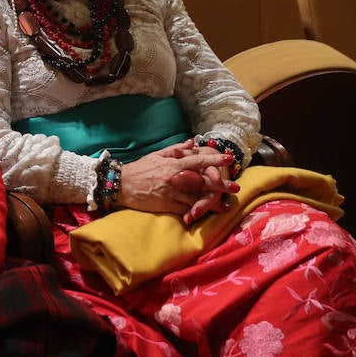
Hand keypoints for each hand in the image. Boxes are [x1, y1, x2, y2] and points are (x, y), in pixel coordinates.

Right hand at [118, 141, 238, 223]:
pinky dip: (197, 212)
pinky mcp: (166, 205)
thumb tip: (193, 142)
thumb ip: (176, 149)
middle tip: (235, 187)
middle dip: (220, 185)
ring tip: (226, 205)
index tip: (228, 159)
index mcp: (173, 164)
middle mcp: (174, 178)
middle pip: (202, 182)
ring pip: (196, 198)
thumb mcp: (157, 155)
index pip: (197, 161)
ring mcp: (171, 193)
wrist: (120, 185)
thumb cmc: (139, 169)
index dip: (214, 160)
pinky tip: (207, 214)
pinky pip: (185, 209)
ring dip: (213, 202)